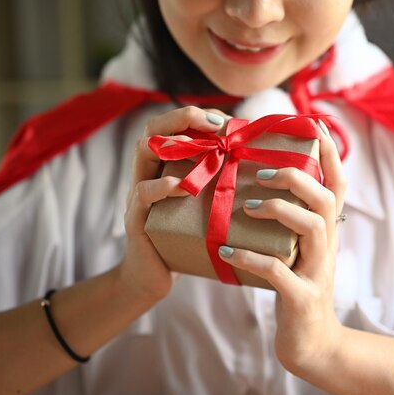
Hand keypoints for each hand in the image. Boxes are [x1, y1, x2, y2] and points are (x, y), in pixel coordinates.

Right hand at [116, 106, 227, 301]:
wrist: (154, 278)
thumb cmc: (185, 239)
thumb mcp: (201, 206)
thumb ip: (216, 184)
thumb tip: (257, 165)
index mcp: (162, 167)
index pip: (170, 125)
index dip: (193, 116)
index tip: (222, 120)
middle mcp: (146, 173)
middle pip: (153, 129)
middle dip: (182, 118)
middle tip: (214, 124)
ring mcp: (138, 194)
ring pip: (143, 151)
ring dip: (175, 144)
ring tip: (202, 146)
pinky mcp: (136, 219)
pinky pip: (143, 194)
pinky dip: (162, 187)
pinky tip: (182, 187)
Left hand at [217, 123, 346, 375]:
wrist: (311, 344)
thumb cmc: (297, 288)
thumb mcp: (297, 250)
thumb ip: (288, 221)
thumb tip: (257, 187)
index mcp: (326, 230)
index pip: (337, 183)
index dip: (329, 152)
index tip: (313, 122)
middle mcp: (328, 245)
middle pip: (326, 197)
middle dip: (295, 176)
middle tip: (260, 172)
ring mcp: (318, 271)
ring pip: (311, 226)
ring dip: (278, 210)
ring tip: (246, 204)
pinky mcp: (302, 297)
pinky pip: (278, 271)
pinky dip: (250, 257)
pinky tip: (225, 250)